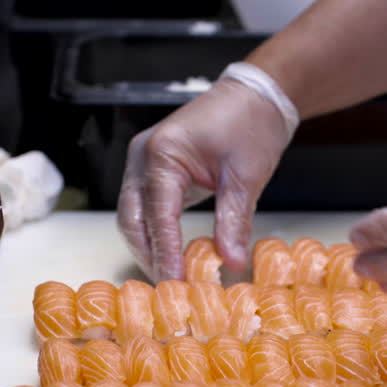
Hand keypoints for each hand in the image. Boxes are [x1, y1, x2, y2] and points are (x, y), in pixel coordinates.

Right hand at [118, 63, 298, 279]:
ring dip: (149, 248)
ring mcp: (142, 162)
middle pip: (132, 219)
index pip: (158, 214)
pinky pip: (143, 208)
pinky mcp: (152, 169)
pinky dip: (154, 233)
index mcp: (163, 153)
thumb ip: (234, 220)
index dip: (166, 253)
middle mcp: (142, 156)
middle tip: (172, 290)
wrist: (255, 96)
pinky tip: (171, 255)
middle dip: (150, 256)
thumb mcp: (246, 175)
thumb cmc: (251, 124)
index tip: (176, 284)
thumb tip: (232, 262)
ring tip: (172, 278)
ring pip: (132, 216)